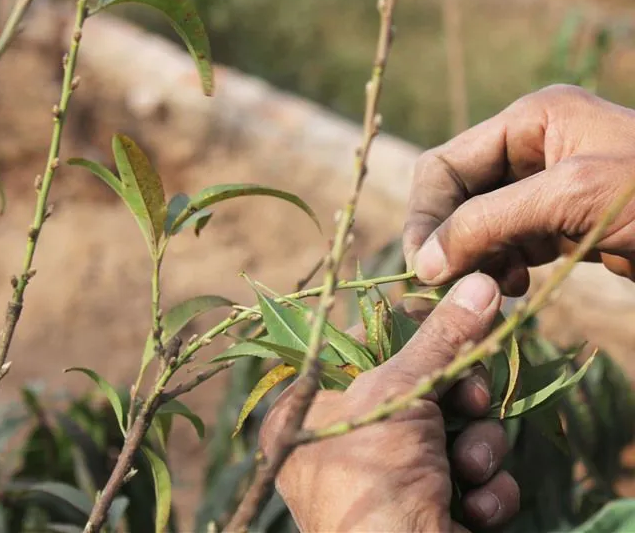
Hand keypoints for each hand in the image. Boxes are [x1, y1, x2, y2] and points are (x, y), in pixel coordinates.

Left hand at [259, 273, 519, 531]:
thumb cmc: (373, 479)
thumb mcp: (399, 394)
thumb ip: (440, 338)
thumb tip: (479, 282)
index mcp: (308, 411)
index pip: (362, 348)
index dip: (410, 333)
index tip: (450, 320)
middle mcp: (343, 443)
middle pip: (419, 388)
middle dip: (459, 398)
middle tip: (470, 400)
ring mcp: (387, 481)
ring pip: (455, 431)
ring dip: (477, 446)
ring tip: (467, 468)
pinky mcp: (429, 510)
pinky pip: (471, 477)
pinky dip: (484, 489)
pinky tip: (473, 507)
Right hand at [403, 84, 634, 292]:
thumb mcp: (572, 198)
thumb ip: (489, 222)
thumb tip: (423, 263)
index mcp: (530, 121)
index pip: (445, 165)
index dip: (425, 215)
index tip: (422, 268)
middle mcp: (532, 149)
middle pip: (456, 196)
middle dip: (446, 240)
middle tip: (442, 289)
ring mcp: (546, 188)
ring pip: (477, 225)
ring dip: (471, 260)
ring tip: (486, 290)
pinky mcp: (562, 224)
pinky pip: (507, 246)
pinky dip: (499, 269)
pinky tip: (514, 288)